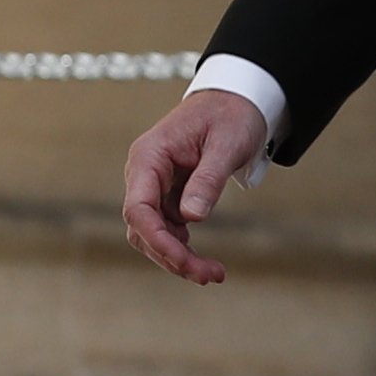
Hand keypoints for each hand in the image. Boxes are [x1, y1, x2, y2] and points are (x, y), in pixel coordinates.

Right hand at [123, 90, 269, 285]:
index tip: (183, 260)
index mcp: (149, 157)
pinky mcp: (170, 194)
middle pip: (143, 227)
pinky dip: (183, 246)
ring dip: (178, 256)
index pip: (138, 208)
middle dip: (171, 256)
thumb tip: (192, 217)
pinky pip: (168, 227)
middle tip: (210, 276)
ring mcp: (155, 185)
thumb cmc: (231, 115)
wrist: (237, 99)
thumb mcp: (226, 144)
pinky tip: (206, 260)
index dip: (157, 239)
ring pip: (154, 232)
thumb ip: (208, 179)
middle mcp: (144, 173)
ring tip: (213, 274)